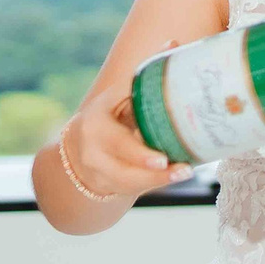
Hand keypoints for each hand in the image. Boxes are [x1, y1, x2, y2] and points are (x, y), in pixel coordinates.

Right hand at [56, 97, 190, 200]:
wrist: (78, 145)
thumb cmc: (106, 116)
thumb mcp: (113, 98)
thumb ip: (135, 89)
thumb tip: (170, 74)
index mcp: (94, 126)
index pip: (117, 143)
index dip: (139, 154)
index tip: (162, 160)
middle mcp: (93, 154)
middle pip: (124, 171)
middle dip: (154, 175)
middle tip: (183, 170)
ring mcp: (100, 174)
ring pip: (130, 185)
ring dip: (160, 181)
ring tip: (185, 172)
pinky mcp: (109, 187)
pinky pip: (133, 189)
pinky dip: (155, 183)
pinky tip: (174, 176)